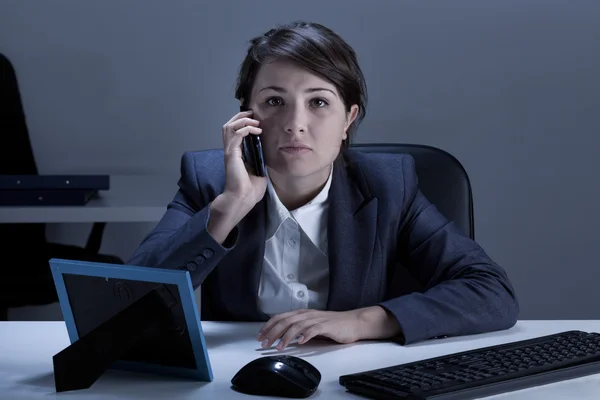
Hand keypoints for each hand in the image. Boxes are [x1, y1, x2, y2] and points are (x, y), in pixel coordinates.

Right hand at [207, 110, 267, 243]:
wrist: (242, 199)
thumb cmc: (249, 190)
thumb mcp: (260, 171)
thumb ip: (261, 161)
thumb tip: (269, 155)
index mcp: (236, 154)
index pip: (235, 132)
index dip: (243, 123)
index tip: (256, 121)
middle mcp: (231, 151)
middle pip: (228, 126)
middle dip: (240, 117)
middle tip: (253, 114)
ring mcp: (229, 152)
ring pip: (228, 127)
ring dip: (242, 120)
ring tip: (254, 121)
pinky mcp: (231, 155)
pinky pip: (236, 135)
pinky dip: (246, 129)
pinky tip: (256, 130)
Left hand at [256, 307, 401, 350]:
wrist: (353, 322)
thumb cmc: (333, 325)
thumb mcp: (312, 325)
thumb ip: (299, 328)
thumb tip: (282, 336)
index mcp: (303, 313)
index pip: (281, 317)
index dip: (269, 326)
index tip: (260, 336)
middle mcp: (308, 314)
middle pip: (286, 320)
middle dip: (273, 332)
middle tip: (264, 343)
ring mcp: (317, 319)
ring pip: (297, 325)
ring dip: (286, 336)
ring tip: (279, 347)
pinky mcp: (327, 326)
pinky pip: (314, 329)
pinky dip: (305, 335)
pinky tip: (300, 342)